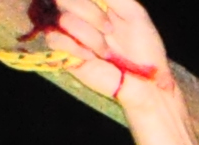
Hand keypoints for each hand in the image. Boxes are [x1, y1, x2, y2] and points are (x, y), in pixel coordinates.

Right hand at [27, 0, 177, 103]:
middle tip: (110, 30)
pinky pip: (54, 39)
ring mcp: (68, 31)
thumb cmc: (144, 48)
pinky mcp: (62, 52)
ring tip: (106, 52)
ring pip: (62, 18)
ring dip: (90, 36)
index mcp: (93, 1)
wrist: (144, 82)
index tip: (108, 13)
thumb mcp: (134, 13)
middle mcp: (77, 12)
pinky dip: (76, 47)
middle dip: (91, 14)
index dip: (86, 3)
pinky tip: (91, 57)